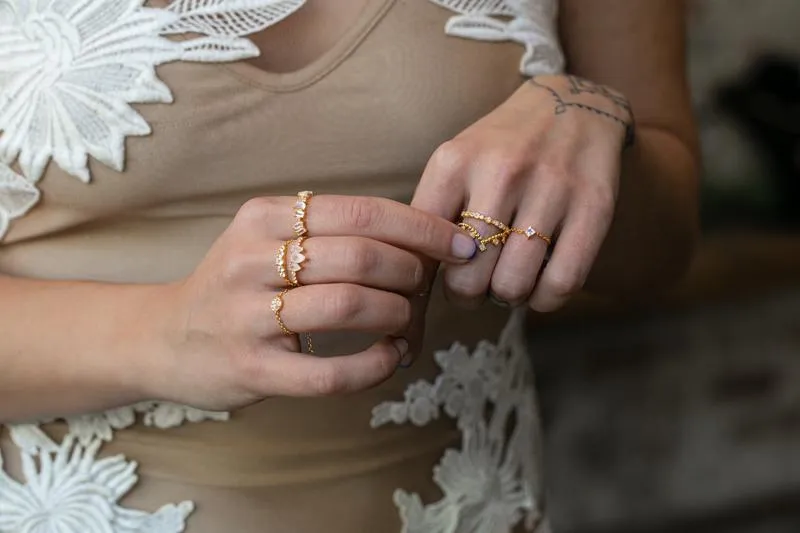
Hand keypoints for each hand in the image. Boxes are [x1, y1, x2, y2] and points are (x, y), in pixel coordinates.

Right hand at [141, 195, 476, 410]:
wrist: (162, 338)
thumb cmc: (235, 285)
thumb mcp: (267, 239)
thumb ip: (330, 233)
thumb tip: (418, 239)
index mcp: (263, 218)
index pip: (361, 212)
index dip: (421, 227)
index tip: (458, 243)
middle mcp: (251, 259)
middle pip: (361, 256)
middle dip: (412, 271)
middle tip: (426, 286)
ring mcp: (248, 316)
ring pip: (349, 305)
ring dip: (397, 313)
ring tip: (407, 320)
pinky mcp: (252, 369)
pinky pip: (330, 372)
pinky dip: (375, 365)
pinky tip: (390, 357)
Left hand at [412, 74, 633, 311]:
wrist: (572, 105)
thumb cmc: (502, 148)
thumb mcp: (456, 163)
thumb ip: (432, 212)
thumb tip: (415, 277)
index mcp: (456, 163)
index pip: (424, 246)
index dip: (427, 278)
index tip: (438, 279)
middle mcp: (502, 172)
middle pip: (469, 276)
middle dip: (467, 295)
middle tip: (475, 287)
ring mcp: (551, 188)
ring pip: (514, 283)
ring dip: (507, 296)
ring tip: (507, 283)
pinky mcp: (594, 206)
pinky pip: (562, 281)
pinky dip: (545, 300)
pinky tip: (539, 288)